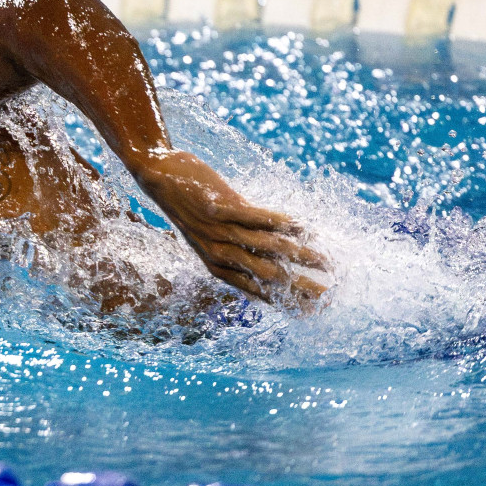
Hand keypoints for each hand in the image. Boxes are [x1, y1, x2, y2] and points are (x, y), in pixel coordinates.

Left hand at [129, 149, 329, 310]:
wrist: (156, 174)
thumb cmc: (187, 206)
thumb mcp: (209, 236)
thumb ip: (239, 248)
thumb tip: (272, 259)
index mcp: (217, 266)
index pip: (259, 291)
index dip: (287, 301)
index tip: (314, 310)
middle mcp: (218, 254)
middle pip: (269, 276)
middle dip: (300, 287)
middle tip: (330, 294)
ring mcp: (218, 231)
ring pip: (267, 248)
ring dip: (300, 255)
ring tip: (326, 260)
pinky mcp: (218, 206)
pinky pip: (256, 217)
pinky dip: (280, 222)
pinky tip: (302, 226)